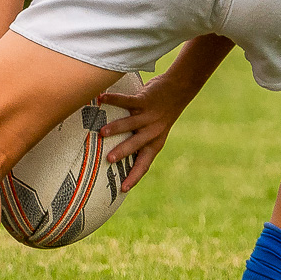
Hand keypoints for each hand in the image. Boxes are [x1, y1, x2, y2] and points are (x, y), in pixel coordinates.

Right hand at [98, 69, 210, 192]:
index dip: (134, 177)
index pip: (143, 164)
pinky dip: (114, 99)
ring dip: (116, 128)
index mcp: (154, 143)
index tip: (123, 189)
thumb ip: (139, 142)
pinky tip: (101, 98)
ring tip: (102, 132)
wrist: (179, 90)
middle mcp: (152, 132)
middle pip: (136, 145)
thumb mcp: (155, 132)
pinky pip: (127, 100)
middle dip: (122, 152)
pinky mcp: (144, 100)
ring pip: (131, 123)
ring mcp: (148, 116)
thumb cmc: (161, 114)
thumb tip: (115, 155)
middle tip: (109, 159)